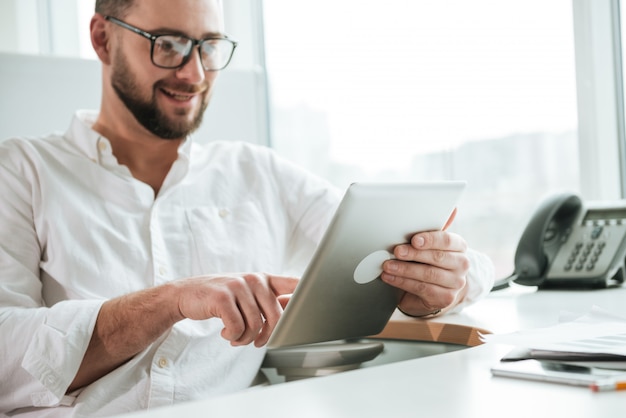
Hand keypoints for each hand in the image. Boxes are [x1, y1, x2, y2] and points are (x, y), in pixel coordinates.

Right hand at [174, 273, 298, 346]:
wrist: (185, 294)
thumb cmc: (222, 299)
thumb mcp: (247, 295)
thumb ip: (268, 303)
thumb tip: (291, 320)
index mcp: (265, 279)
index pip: (295, 285)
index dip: (306, 300)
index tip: (311, 315)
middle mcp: (254, 279)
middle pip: (278, 315)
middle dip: (269, 335)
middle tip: (257, 342)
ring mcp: (238, 286)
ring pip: (256, 325)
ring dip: (245, 339)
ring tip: (236, 337)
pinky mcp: (222, 297)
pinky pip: (237, 328)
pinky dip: (232, 337)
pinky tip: (225, 333)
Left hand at [380, 228, 469, 316]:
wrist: (431, 291)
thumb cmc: (427, 262)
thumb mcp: (427, 246)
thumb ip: (429, 232)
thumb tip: (449, 210)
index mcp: (459, 246)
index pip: (446, 240)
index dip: (430, 239)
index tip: (414, 240)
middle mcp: (461, 264)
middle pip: (437, 257)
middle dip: (414, 254)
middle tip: (397, 251)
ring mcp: (456, 283)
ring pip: (428, 274)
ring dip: (404, 269)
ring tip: (388, 266)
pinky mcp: (446, 298)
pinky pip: (422, 288)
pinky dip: (402, 282)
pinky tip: (390, 277)